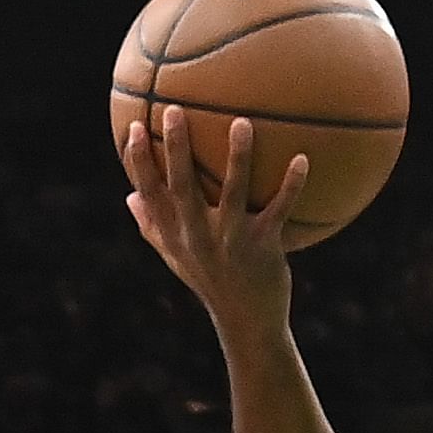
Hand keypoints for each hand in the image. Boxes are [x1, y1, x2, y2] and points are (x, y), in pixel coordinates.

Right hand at [122, 105, 308, 338]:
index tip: (133, 127)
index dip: (138, 161)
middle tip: (174, 109)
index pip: (149, 193)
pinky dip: (291, 185)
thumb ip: (153, 227)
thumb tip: (129, 197)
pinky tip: (303, 159)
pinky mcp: (263, 247)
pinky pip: (278, 210)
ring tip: (242, 122)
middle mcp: (199, 236)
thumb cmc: (212, 284)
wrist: (247, 323)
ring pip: (232, 193)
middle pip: (182, 186)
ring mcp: (231, 241)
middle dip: (176, 148)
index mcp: (176, 235)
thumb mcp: (177, 259)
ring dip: (238, 157)